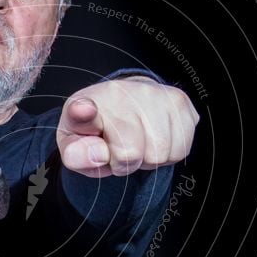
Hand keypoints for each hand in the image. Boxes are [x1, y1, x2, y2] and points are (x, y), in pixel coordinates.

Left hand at [56, 75, 199, 177]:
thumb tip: (98, 154)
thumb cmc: (98, 133)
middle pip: (131, 153)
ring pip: (159, 154)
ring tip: (137, 144)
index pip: (83, 112)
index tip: (83, 109)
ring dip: (148, 159)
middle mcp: (119, 92)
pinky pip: (180, 150)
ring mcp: (152, 93)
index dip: (83, 112)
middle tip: (118, 151)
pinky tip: (154, 140)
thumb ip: (77, 156)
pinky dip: (168, 154)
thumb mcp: (76, 148)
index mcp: (84, 105)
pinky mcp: (178, 100)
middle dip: (125, 163)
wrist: (123, 106)